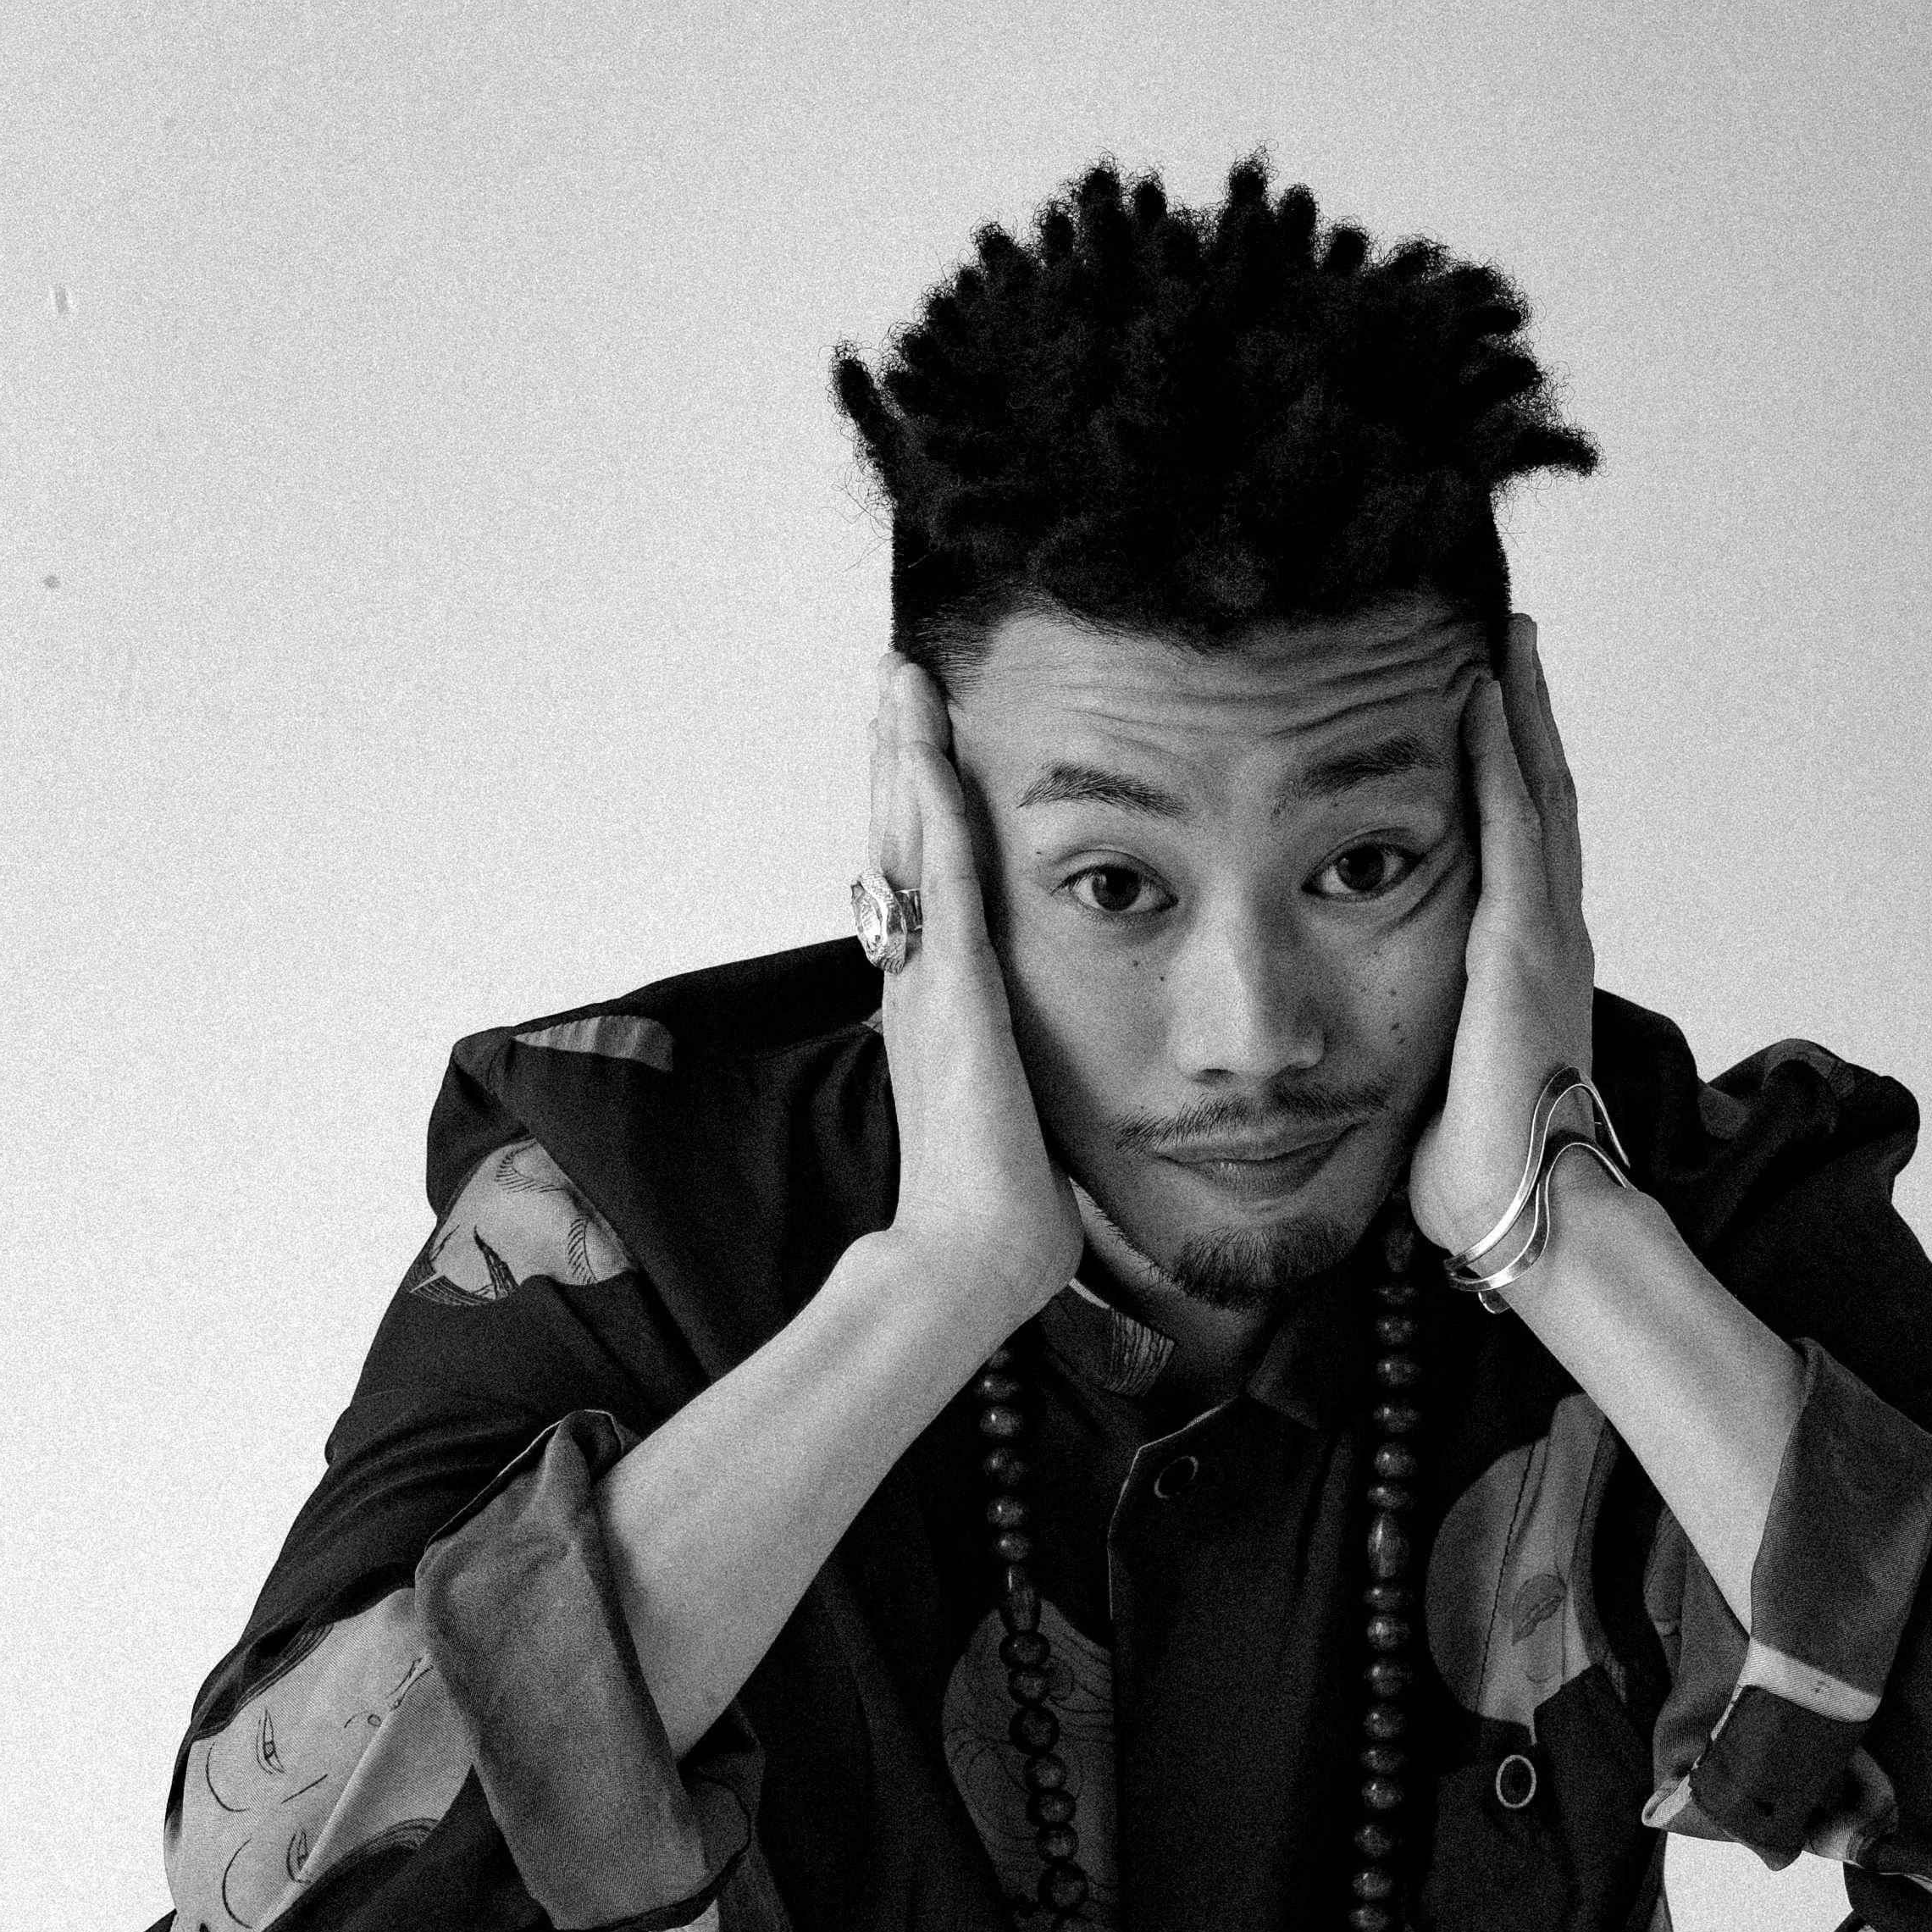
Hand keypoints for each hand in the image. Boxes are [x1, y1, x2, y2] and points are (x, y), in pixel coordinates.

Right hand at [867, 655, 1082, 1337]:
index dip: (914, 803)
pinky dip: (936, 814)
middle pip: (897, 840)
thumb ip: (1015, 1070)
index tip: (916, 737)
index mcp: (929, 1004)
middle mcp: (915, 981)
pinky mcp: (954, 999)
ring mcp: (927, 985)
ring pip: (908, 843)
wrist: (974, 1258)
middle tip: (892, 672)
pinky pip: (941, 885)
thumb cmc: (1002, 1206)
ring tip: (899, 678)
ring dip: (904, 755)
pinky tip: (933, 753)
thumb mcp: (1013, 1110)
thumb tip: (1039, 1069)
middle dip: (895, 753)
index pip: (917, 878)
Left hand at [1406, 618, 1599, 1264]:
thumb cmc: (1469, 1165)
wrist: (1521, 1209)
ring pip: (1539, 797)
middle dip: (1524, 719)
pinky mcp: (1525, 948)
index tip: (1484, 707)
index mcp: (1525, 966)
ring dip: (1520, 715)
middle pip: (1542, 799)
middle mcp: (1547, 937)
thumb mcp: (1431, 1071)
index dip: (1508, 772)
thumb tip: (1352, 1027)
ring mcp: (1545, 937)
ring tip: (1504, 641)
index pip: (1520, 845)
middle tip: (1508, 640)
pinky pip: (1518, 833)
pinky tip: (1481, 705)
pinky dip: (1503, 763)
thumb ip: (1410, 1028)